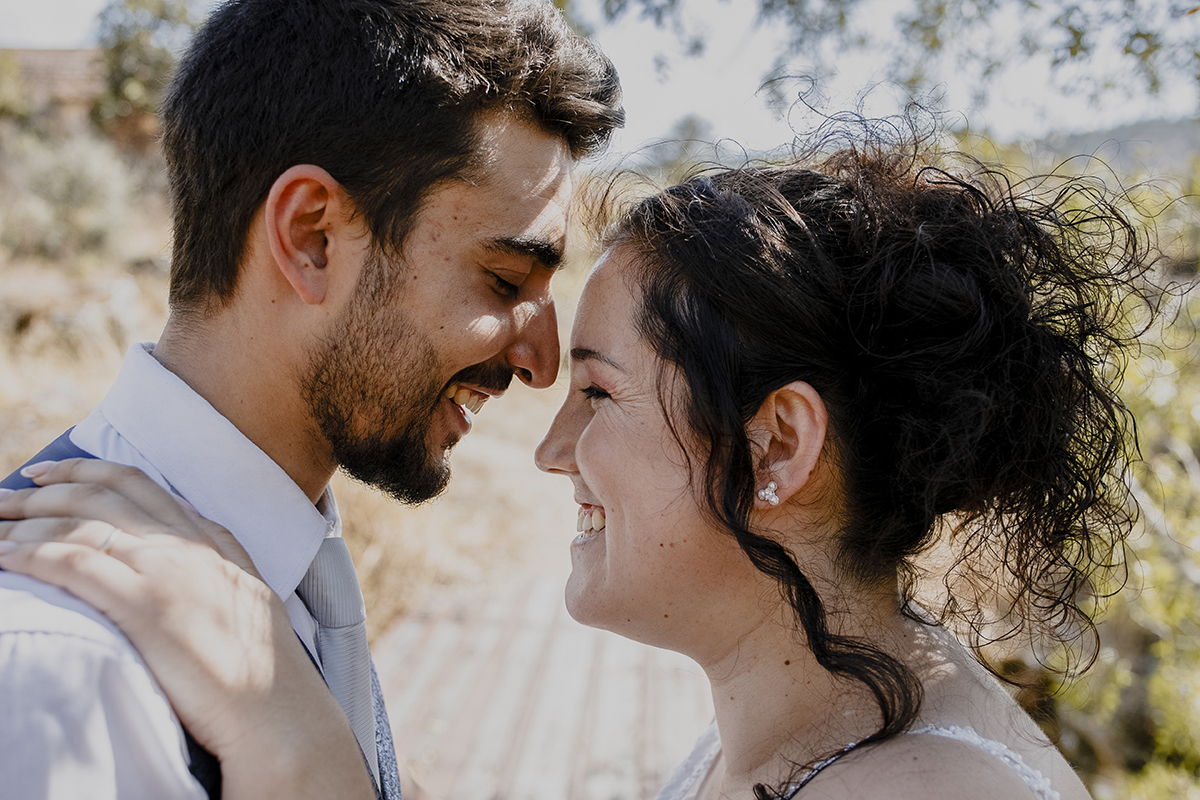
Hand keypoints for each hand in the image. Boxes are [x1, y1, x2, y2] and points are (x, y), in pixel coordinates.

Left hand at [0, 459, 373, 799]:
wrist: (277, 707)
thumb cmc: (262, 668)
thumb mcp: (246, 594)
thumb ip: (217, 560)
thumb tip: (191, 545)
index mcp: (210, 539)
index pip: (138, 484)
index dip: (86, 471)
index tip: (50, 474)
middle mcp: (185, 545)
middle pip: (101, 495)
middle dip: (42, 492)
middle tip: (3, 498)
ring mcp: (165, 571)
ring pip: (80, 524)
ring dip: (24, 523)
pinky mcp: (143, 605)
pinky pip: (72, 564)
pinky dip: (30, 555)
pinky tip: (5, 559)